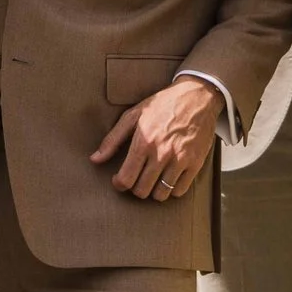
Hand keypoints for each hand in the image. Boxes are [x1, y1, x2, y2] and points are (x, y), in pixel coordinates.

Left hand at [91, 77, 221, 201]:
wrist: (197, 96)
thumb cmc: (162, 105)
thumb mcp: (133, 116)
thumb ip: (112, 139)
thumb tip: (94, 160)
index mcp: (143, 141)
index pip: (126, 179)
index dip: (119, 184)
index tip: (120, 180)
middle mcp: (162, 153)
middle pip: (142, 191)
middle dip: (135, 188)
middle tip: (137, 178)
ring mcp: (180, 159)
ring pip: (161, 194)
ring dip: (153, 191)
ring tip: (152, 180)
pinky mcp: (196, 163)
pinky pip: (180, 191)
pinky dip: (172, 189)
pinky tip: (168, 178)